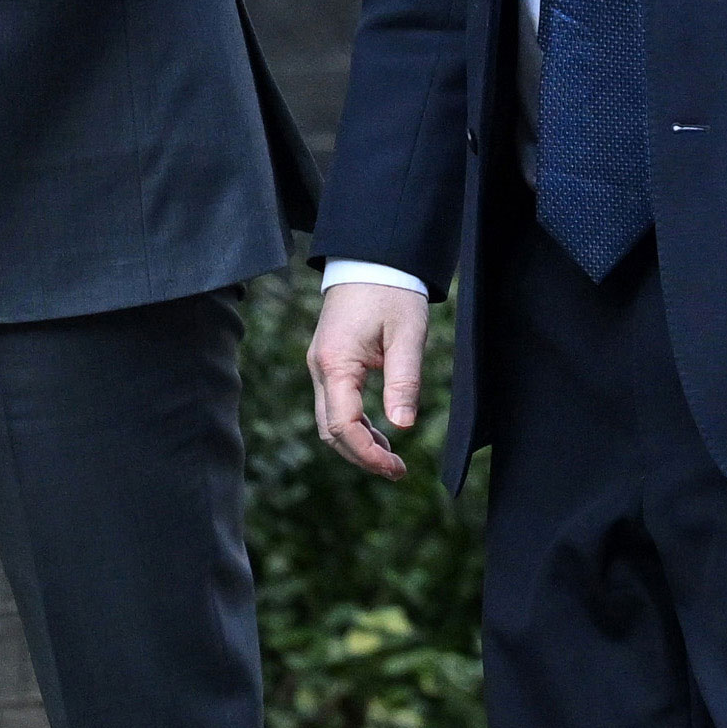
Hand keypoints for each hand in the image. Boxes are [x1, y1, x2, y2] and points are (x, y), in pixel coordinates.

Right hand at [308, 282, 428, 481]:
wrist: (372, 257)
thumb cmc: (391, 290)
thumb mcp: (407, 334)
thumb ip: (403, 380)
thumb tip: (403, 426)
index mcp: (335, 363)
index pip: (342, 425)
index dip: (367, 453)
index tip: (396, 468)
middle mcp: (319, 368)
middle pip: (331, 430)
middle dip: (361, 455)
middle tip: (397, 470)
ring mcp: (321, 365)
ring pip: (330, 420)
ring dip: (357, 443)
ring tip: (392, 459)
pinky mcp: (329, 362)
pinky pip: (335, 404)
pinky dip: (354, 424)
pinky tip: (380, 433)